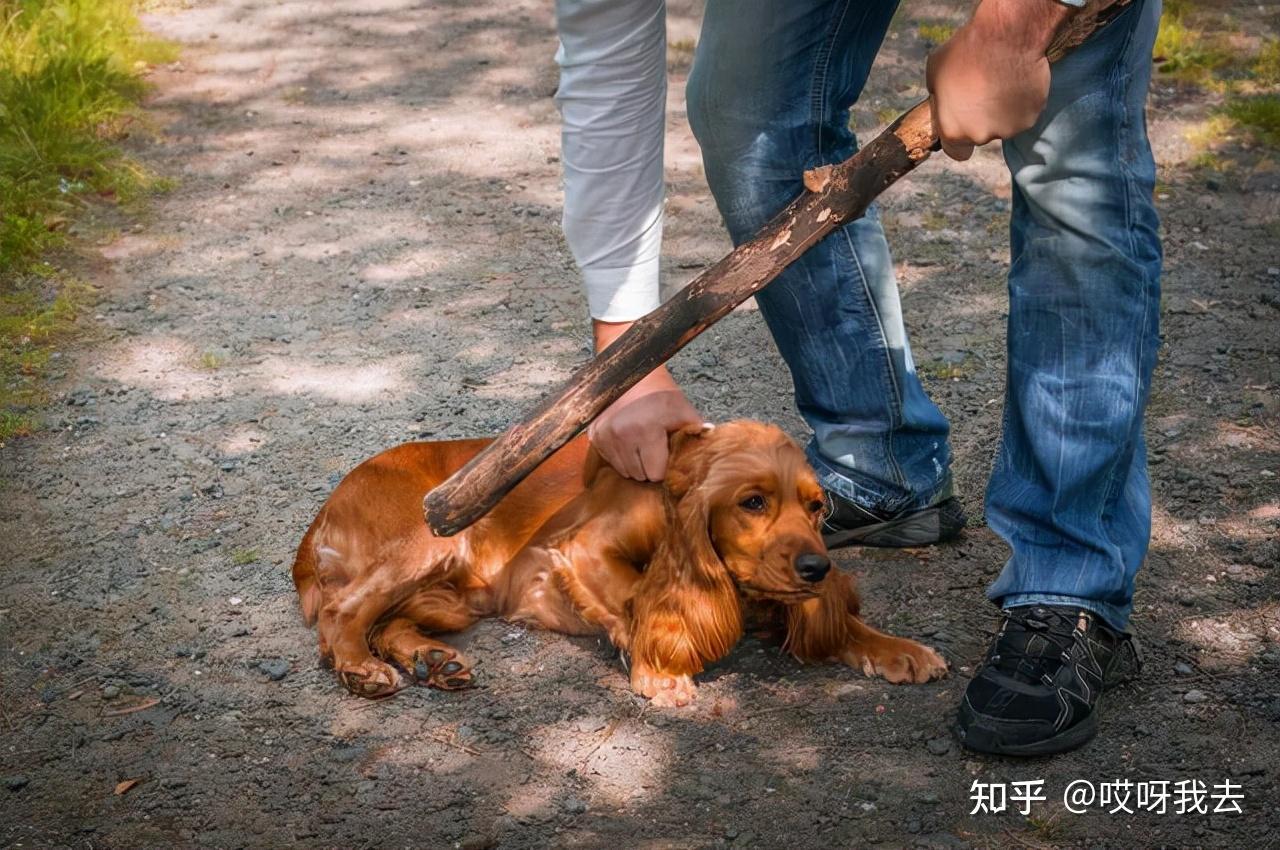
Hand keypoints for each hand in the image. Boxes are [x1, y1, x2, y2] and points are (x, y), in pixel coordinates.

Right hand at [588, 372, 701, 481]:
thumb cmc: (660, 393)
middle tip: (654, 446)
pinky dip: (620, 455)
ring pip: (624, 471)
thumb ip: (697, 434)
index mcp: (646, 430)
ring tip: (641, 442)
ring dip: (634, 462)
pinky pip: (610, 461)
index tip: (666, 452)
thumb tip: (708, 455)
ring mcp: (604, 435)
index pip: (655, 474)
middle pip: (639, 476)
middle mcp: (621, 434)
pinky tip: (628, 439)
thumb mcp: (684, 411)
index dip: (664, 466)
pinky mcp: (594, 435)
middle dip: (649, 466)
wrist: (631, 372)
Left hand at [925, 0, 1070, 160]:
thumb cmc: (965, 53)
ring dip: (1003, 111)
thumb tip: (944, 100)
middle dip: (981, 118)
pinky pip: (1024, 114)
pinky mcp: (1030, 117)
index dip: (959, 139)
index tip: (964, 125)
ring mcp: (1008, 129)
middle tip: (984, 92)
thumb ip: (940, 97)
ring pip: (1004, 125)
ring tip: (1002, 84)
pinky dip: (1021, 103)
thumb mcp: (935, 74)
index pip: (956, 151)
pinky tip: (1018, 83)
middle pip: (981, 134)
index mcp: (953, 131)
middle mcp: (980, 136)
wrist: (1005, 38)